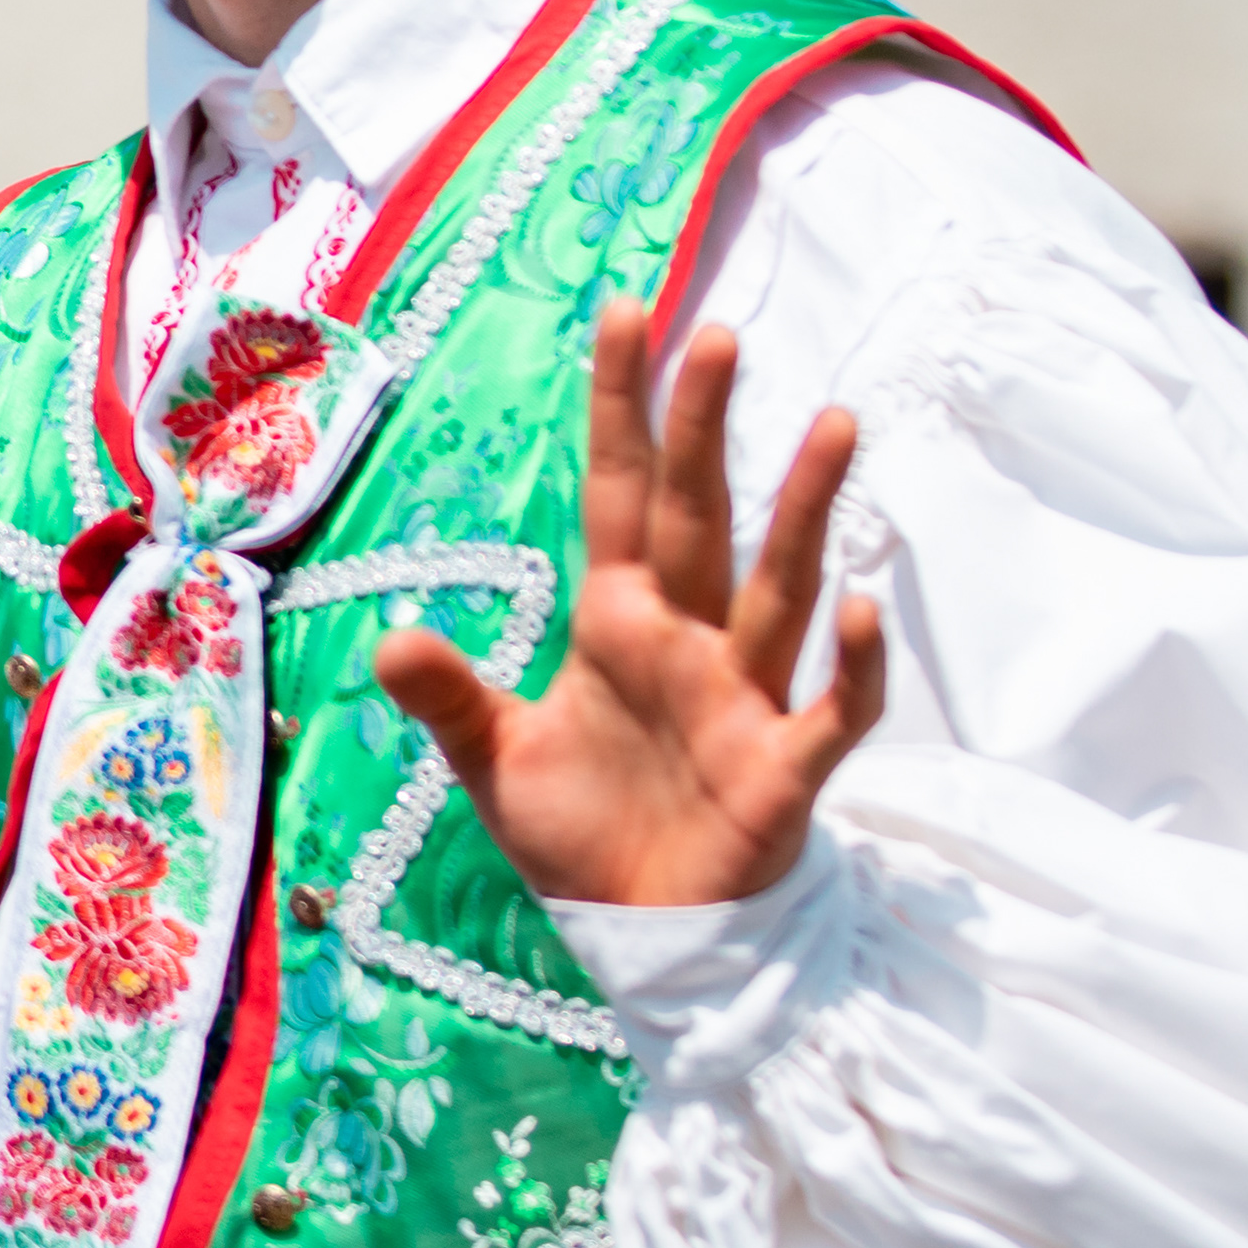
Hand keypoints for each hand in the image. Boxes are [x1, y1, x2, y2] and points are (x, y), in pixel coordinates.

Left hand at [373, 298, 883, 906]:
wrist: (638, 935)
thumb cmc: (580, 832)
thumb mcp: (493, 761)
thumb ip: (449, 698)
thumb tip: (387, 639)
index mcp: (619, 619)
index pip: (620, 491)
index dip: (622, 408)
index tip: (630, 311)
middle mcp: (688, 638)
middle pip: (700, 514)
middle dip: (706, 428)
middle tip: (719, 335)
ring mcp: (743, 697)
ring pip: (781, 586)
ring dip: (806, 509)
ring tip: (833, 424)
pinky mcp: (784, 770)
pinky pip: (832, 708)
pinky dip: (852, 664)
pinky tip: (860, 607)